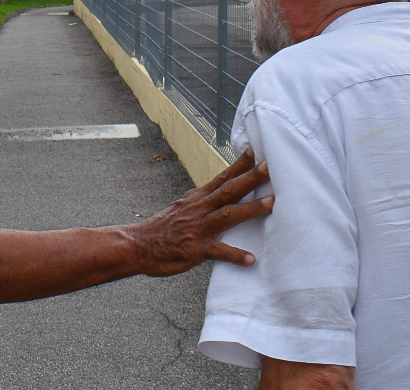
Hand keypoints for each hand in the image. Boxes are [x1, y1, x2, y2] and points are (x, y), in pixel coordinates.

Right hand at [128, 148, 272, 276]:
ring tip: (271, 204)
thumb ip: (204, 201)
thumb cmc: (162, 229)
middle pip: (229, 190)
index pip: (222, 177)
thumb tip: (223, 193)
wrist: (137, 246)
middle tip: (270, 166)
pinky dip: (235, 255)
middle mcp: (199, 208)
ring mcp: (197, 228)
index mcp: (198, 198)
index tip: (256, 150)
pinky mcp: (194, 249)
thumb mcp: (183, 207)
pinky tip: (251, 259)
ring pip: (228, 214)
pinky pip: (218, 251)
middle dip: (251, 178)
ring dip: (250, 209)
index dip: (240, 164)